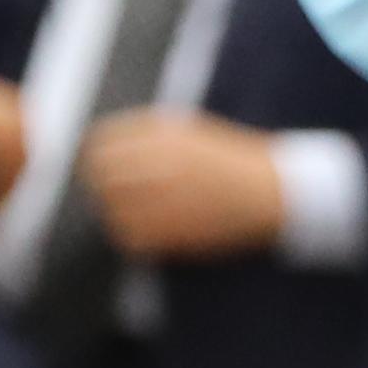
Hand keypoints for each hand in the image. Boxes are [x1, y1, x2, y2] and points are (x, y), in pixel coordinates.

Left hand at [78, 106, 295, 260]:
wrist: (273, 193)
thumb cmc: (231, 161)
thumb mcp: (190, 131)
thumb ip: (146, 134)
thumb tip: (99, 144)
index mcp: (164, 135)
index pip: (101, 141)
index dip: (95, 155)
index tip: (99, 164)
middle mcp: (159, 164)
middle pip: (99, 175)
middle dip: (101, 183)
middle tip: (112, 191)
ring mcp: (163, 199)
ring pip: (110, 208)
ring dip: (115, 210)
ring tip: (135, 211)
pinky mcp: (170, 233)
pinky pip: (129, 237)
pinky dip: (130, 235)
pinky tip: (147, 229)